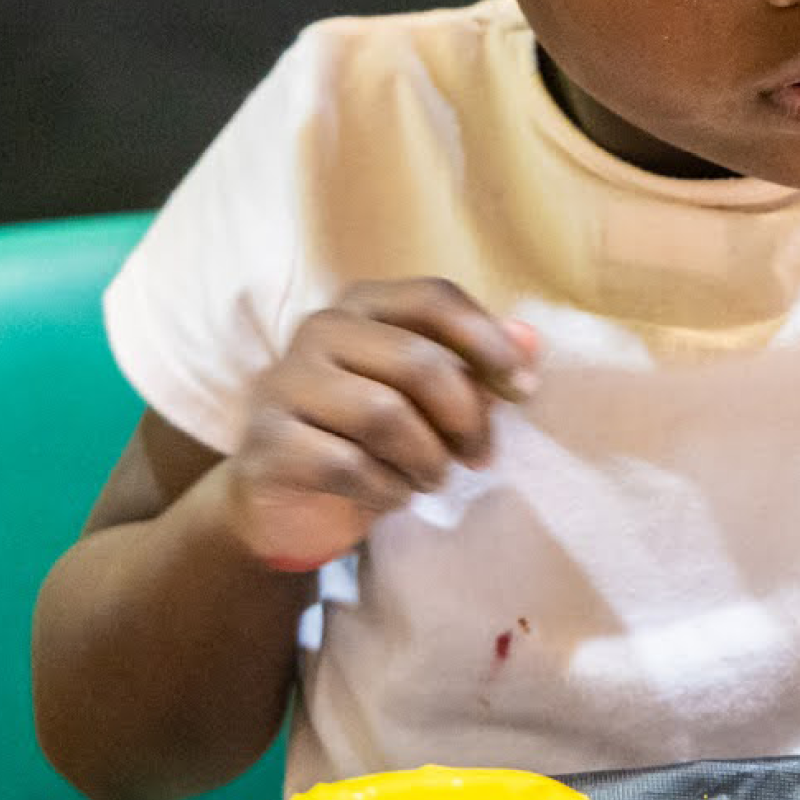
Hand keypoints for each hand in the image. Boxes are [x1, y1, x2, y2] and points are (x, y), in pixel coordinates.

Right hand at [226, 278, 538, 573]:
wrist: (283, 501)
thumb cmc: (367, 437)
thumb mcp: (423, 397)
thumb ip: (474, 364)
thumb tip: (532, 340)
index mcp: (362, 305)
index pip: (434, 298)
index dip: (489, 342)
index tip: (525, 390)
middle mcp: (318, 330)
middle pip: (417, 362)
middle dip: (465, 418)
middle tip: (480, 457)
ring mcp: (285, 383)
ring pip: (383, 414)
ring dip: (426, 459)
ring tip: (432, 480)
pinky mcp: (267, 440)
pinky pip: (346, 465)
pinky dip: (385, 490)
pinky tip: (392, 497)